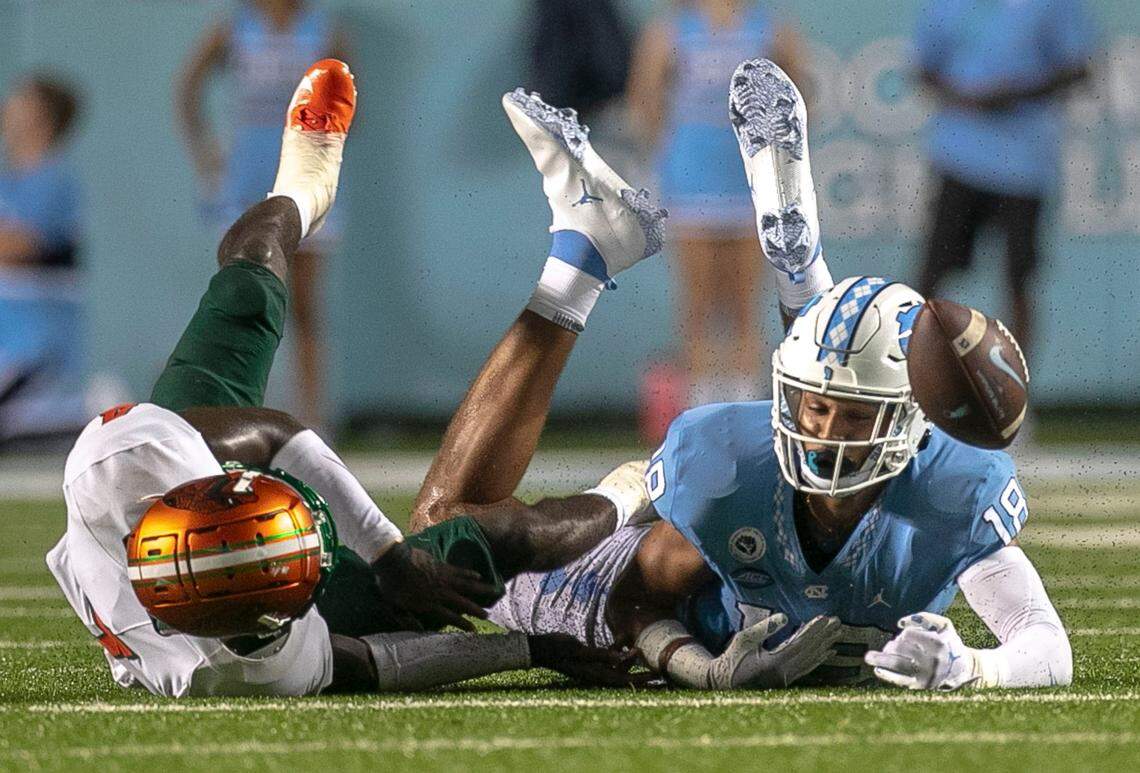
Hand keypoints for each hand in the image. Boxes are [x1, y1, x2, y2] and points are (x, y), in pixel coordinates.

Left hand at [371, 542, 499, 631]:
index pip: (449, 617)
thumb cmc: (389, 584)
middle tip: (486, 615)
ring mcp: (442, 578)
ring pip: (465, 586)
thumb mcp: (393, 607)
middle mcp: (439, 593)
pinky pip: (459, 571)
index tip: (472, 629)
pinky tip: (478, 576)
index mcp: (427, 604)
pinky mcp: (442, 566)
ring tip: (492, 594)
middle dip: (475, 610)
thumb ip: (406, 619)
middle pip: (461, 603)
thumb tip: (419, 629)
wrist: (392, 560)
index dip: (462, 624)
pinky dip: (469, 574)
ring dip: (479, 591)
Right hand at [528, 633, 650, 686]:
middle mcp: (597, 673)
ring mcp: (593, 667)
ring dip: (631, 664)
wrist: (542, 648)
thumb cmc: (559, 649)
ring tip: (645, 656)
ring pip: (618, 669)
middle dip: (641, 676)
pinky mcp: (590, 660)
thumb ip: (601, 654)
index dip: (641, 680)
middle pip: (625, 677)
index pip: (624, 680)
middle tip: (660, 673)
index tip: (657, 678)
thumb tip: (622, 658)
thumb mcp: (580, 650)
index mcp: (596, 674)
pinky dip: (619, 657)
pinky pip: (609, 661)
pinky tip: (627, 649)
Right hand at [709, 613, 841, 688]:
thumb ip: (764, 628)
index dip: (813, 630)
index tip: (825, 618)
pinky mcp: (786, 682)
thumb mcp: (744, 640)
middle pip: (810, 652)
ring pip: (811, 661)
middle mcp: (784, 674)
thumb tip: (785, 617)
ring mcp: (786, 680)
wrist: (725, 683)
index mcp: (774, 663)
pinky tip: (826, 652)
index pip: (800, 644)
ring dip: (824, 645)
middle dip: (824, 636)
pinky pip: (807, 668)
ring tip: (837, 634)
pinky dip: (818, 658)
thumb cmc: (732, 659)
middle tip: (838, 622)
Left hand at [864, 612, 979, 690]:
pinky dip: (887, 675)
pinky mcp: (921, 686)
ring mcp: (926, 674)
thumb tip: (900, 623)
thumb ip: (924, 617)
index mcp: (937, 644)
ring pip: (897, 665)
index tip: (904, 636)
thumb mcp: (944, 625)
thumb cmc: (949, 644)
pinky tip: (877, 670)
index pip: (910, 635)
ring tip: (868, 657)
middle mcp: (931, 660)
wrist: (964, 671)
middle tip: (887, 647)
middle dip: (891, 646)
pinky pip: (900, 681)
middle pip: (901, 649)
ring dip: (880, 659)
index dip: (904, 634)